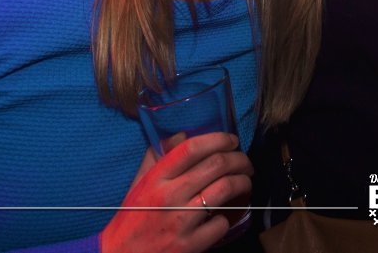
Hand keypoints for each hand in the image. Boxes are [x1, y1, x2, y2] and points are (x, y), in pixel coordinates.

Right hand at [100, 132, 251, 252]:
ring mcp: (180, 221)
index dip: (218, 139)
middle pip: (216, 164)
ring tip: (245, 182)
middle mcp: (168, 196)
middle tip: (245, 162)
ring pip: (225, 189)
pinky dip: (228, 217)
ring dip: (243, 182)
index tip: (231, 140)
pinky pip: (221, 223)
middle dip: (239, 159)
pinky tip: (225, 215)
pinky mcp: (189, 244)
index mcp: (156, 178)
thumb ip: (158, 158)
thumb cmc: (132, 218)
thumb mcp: (140, 183)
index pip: (192, 148)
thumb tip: (181, 136)